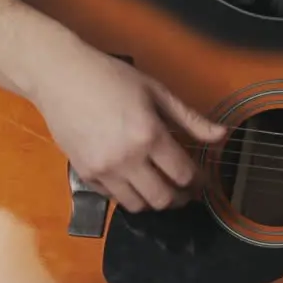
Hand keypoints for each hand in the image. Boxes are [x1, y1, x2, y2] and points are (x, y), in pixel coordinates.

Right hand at [27, 44, 227, 212]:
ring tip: (163, 189)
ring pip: (138, 205)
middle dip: (181, 198)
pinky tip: (137, 182)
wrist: (60, 77)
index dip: (199, 181)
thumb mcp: (157, 92)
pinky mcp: (84, 174)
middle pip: (163, 198)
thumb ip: (191, 119)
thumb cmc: (110, 78)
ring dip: (155, 201)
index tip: (203, 180)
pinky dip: (129, 196)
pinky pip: (114, 198)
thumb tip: (222, 135)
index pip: (183, 174)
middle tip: (187, 191)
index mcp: (149, 136)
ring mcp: (103, 170)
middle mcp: (126, 159)